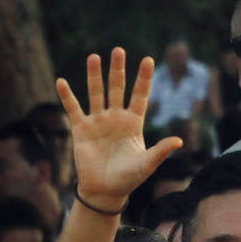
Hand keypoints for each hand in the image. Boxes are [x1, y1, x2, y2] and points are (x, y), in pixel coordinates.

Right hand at [55, 48, 181, 210]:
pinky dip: (67, 96)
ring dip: (94, 76)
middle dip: (117, 70)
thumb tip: (179, 141)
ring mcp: (97, 122)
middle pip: (117, 88)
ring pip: (96, 94)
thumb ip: (160, 151)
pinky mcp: (81, 129)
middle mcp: (115, 117)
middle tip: (118, 50)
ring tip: (93, 57)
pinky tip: (61, 82)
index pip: (140, 95)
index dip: (144, 78)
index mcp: (133, 122)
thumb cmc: (128, 178)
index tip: (148, 60)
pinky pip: (73, 109)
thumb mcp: (147, 164)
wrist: (104, 191)